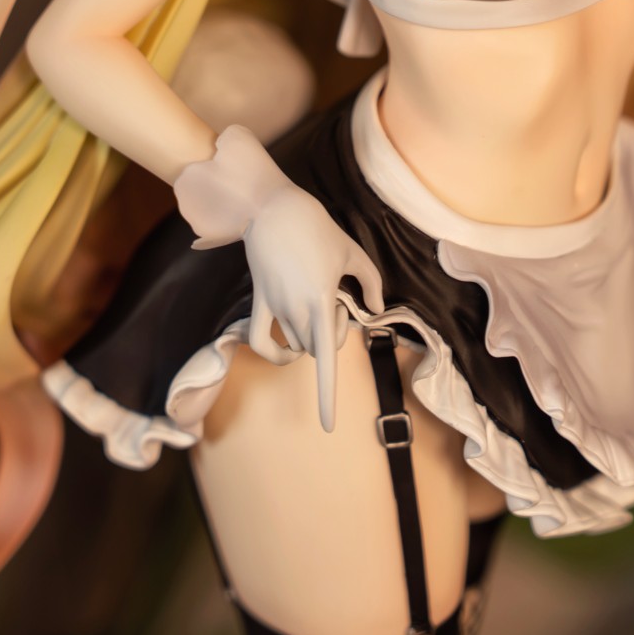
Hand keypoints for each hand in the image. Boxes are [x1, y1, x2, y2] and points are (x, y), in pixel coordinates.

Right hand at [243, 186, 383, 430]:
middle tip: (340, 304)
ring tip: (318, 302)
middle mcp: (296, 310)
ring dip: (310, 336)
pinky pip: (259, 339)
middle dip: (333, 336)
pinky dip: (273, 352)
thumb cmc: (318, 228)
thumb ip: (370, 283)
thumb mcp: (353, 252)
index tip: (328, 426)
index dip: (327, 396)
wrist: (275, 208)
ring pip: (296, 344)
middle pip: (317, 349)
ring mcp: (275, 307)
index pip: (327, 358)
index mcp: (322, 300)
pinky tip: (287, 350)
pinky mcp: (259, 300)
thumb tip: (374, 312)